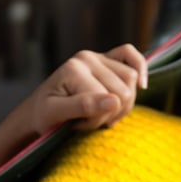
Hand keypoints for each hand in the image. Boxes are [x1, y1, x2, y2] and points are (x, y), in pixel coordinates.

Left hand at [27, 44, 148, 135]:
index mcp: (74, 68)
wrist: (39, 110)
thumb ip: (84, 106)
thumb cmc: (45, 115)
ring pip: (131, 81)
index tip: (75, 125)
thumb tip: (115, 101)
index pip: (107, 99)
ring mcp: (98, 56)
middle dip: (108, 114)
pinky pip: (131, 56)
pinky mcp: (107, 59)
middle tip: (86, 120)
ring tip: (99, 113)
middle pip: (123, 91)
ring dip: (121, 105)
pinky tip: (142, 85)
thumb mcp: (56, 114)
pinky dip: (140, 69)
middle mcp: (87, 57)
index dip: (96, 119)